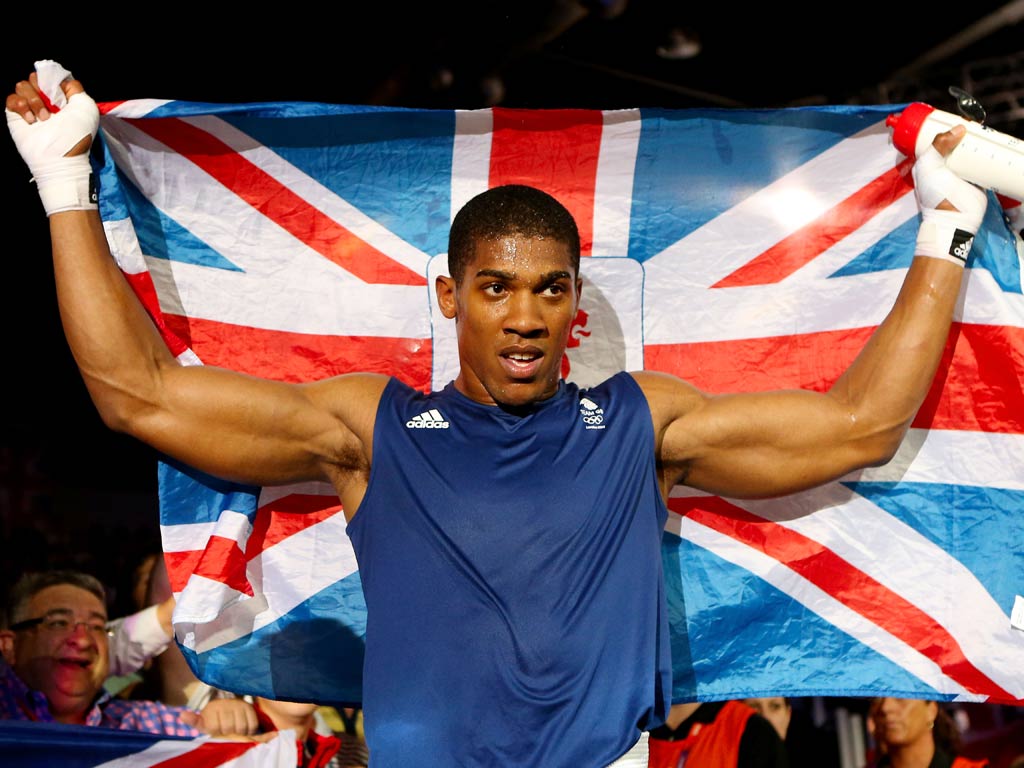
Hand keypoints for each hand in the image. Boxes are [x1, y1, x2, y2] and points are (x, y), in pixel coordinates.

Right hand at [5, 63, 98, 214]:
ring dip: (34, 100)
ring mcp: (30, 109)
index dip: (53, 82)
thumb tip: (62, 80)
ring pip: (21, 85)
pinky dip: (21, 106)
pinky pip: (11, 98)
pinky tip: (31, 120)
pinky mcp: (16, 116)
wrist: (60, 156)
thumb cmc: (77, 135)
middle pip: (34, 78)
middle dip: (42, 89)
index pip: (50, 77)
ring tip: (44, 119)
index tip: (60, 96)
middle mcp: (45, 102)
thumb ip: (76, 89)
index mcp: (62, 99)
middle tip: (52, 109)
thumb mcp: (87, 107)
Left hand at [181, 697, 259, 735]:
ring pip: (241, 728)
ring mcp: (238, 704)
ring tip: (235, 729)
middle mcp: (226, 703)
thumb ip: (193, 721)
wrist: (229, 706)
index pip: (215, 728)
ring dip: (239, 732)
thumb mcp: (203, 721)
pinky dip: (249, 730)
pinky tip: (244, 728)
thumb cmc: (214, 719)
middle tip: (227, 729)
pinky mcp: (249, 707)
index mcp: (212, 707)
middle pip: (229, 728)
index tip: (217, 728)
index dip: (217, 732)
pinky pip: (252, 725)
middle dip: (229, 732)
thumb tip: (181, 715)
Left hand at [911, 126, 987, 264]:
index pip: (939, 141)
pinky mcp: (977, 180)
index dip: (948, 130)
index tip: (960, 120)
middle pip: (958, 145)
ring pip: (972, 152)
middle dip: (967, 135)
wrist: (953, 219)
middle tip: (978, 125)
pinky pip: (985, 164)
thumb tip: (959, 128)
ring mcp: (962, 173)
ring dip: (980, 143)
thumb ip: (938, 146)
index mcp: (929, 163)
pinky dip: (990, 155)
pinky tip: (996, 146)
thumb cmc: (935, 195)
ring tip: (987, 133)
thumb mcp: (928, 167)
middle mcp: (945, 166)